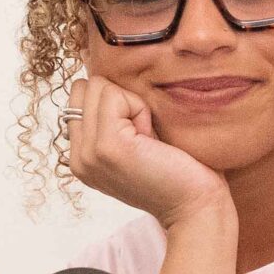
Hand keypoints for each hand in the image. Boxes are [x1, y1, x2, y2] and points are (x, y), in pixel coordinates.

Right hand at [67, 75, 231, 230]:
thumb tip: (95, 66)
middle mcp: (78, 158)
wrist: (196, 207)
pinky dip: (140, 110)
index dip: (115, 104)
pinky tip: (152, 140)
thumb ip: (110, 117)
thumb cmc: (177, 172)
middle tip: (146, 139)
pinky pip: (116, 96)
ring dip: (133, 106)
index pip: (81, 95)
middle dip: (121, 101)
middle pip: (87, 87)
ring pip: (100, 87)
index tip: (139, 137)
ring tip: (149, 141)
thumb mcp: (134, 142)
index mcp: (81, 157)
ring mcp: (88, 154)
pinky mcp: (106, 147)